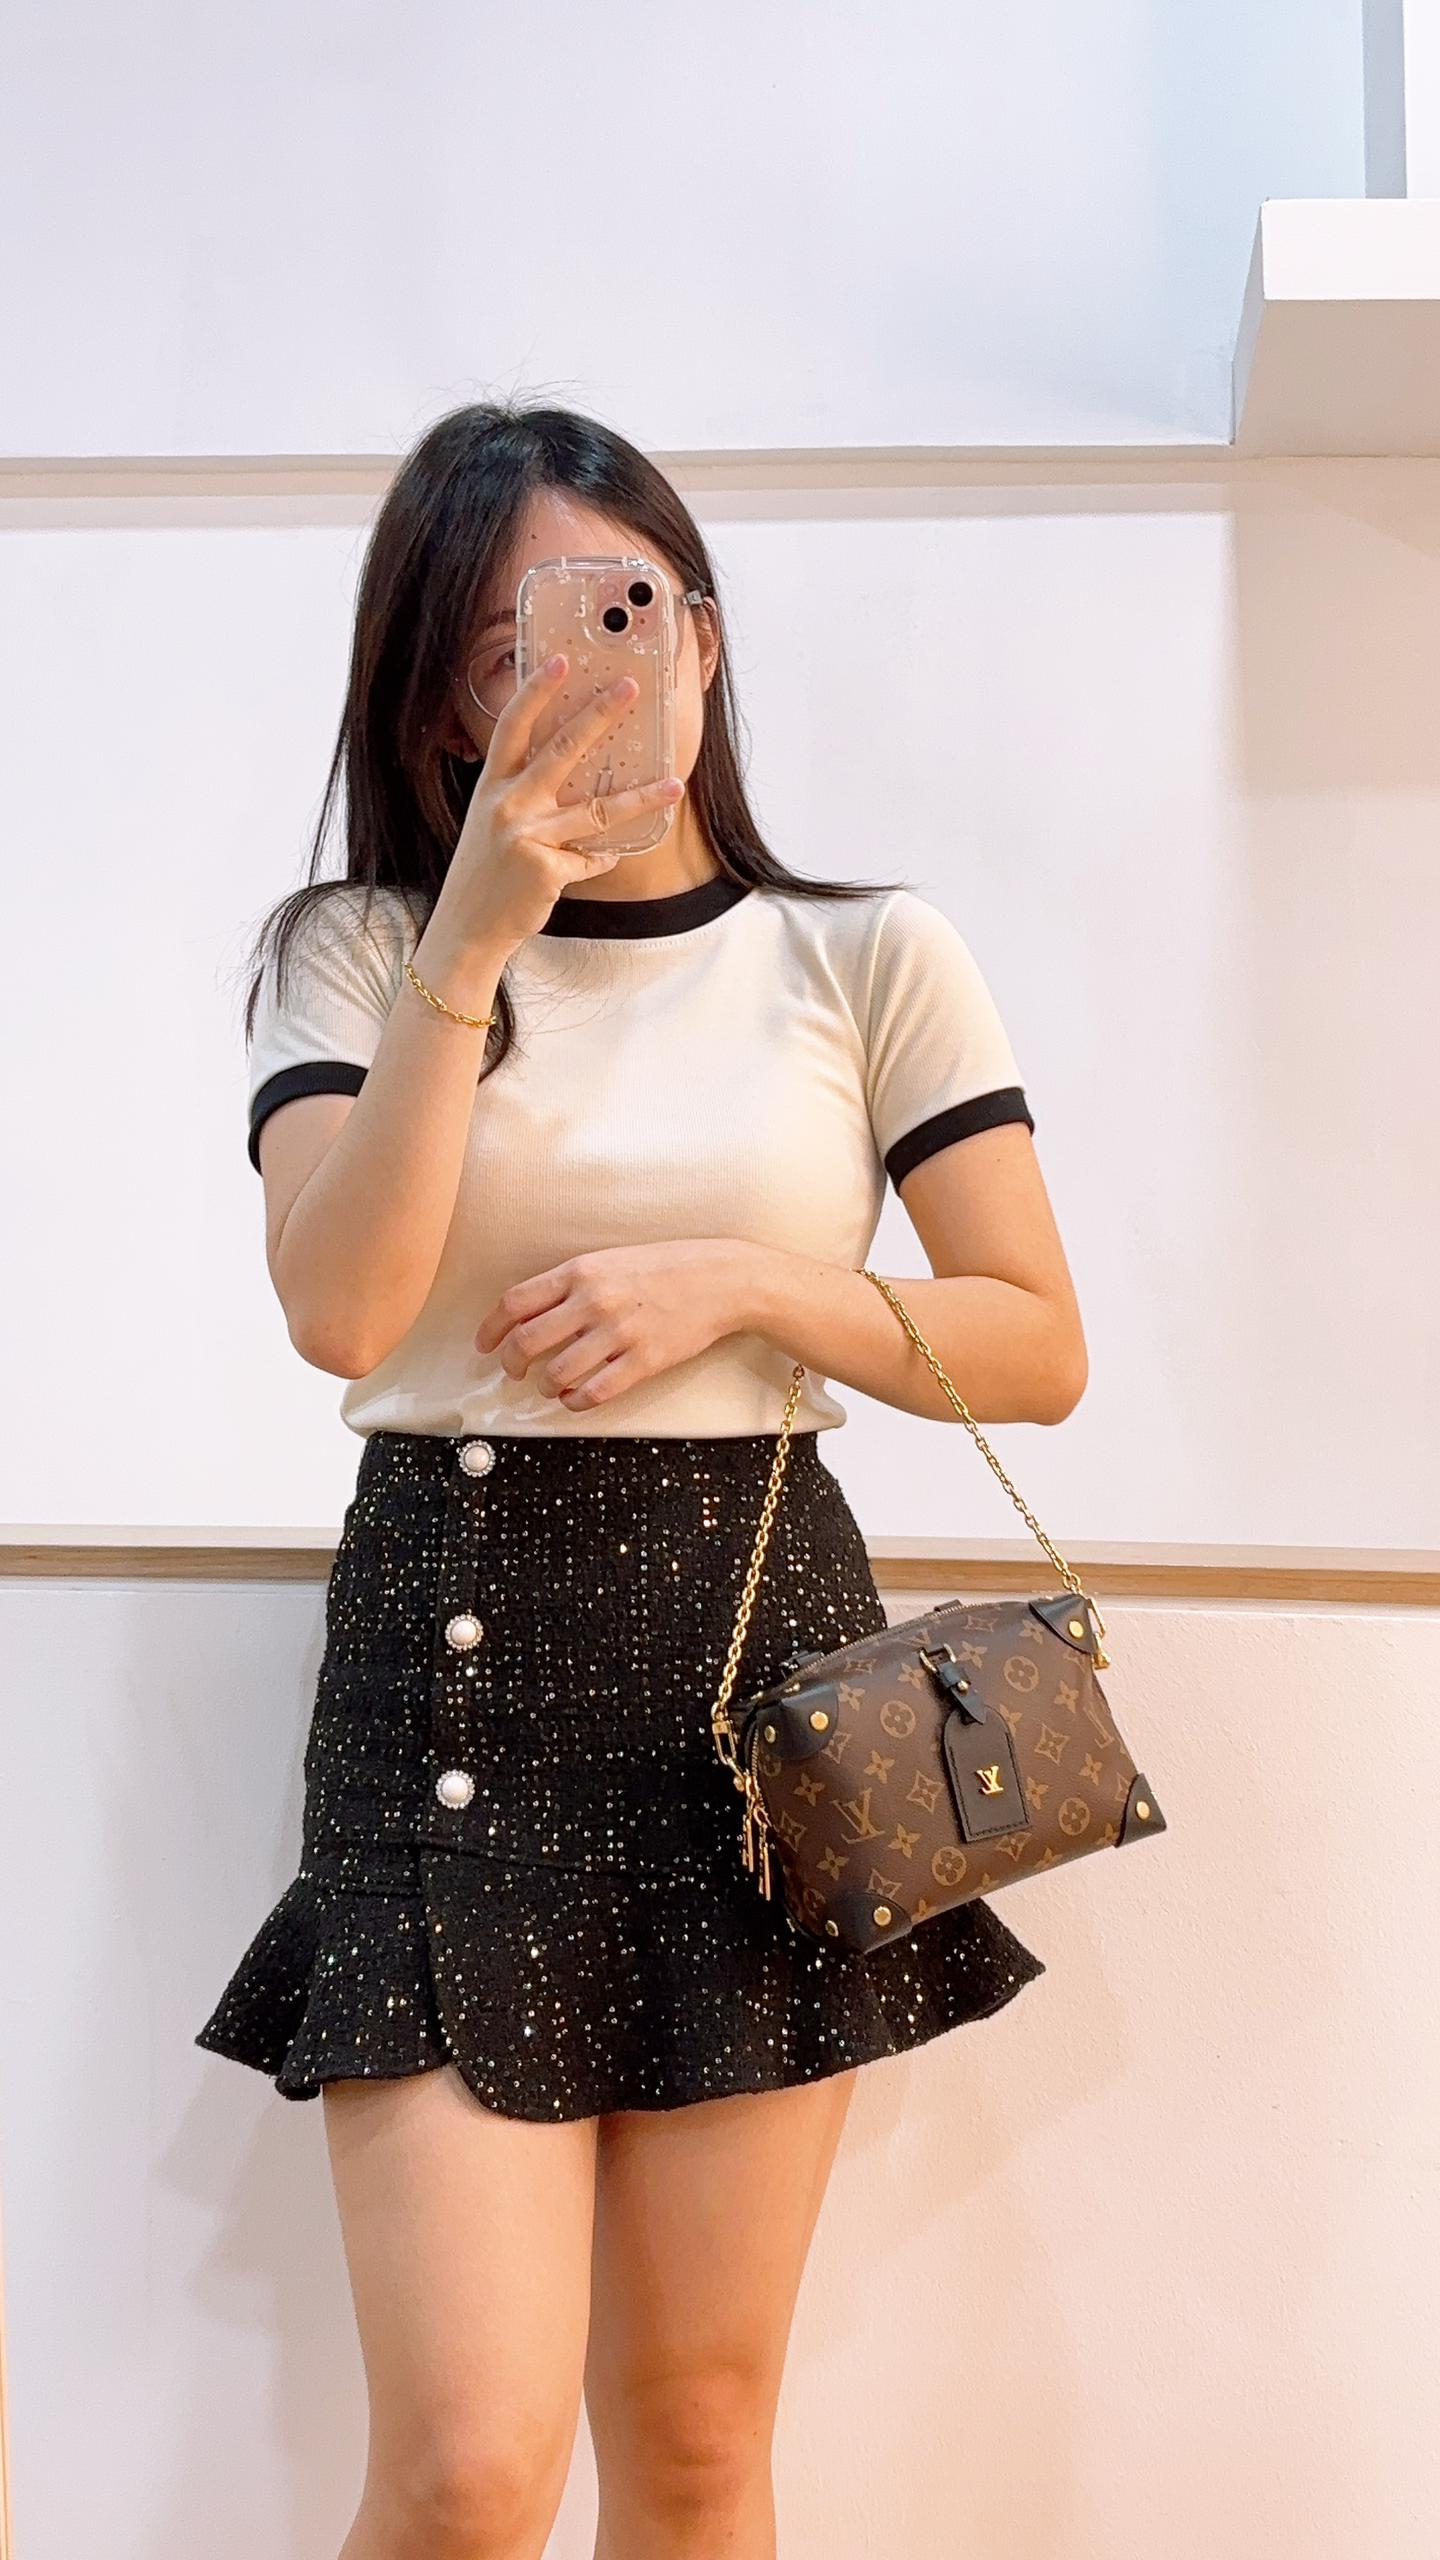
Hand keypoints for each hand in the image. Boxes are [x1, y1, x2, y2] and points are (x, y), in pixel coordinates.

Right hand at [434, 654, 685, 957]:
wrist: (467, 926)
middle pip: (561, 750)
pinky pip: (592, 858)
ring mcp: (526, 837)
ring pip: (597, 810)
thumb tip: (575, 769)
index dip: (536, 691)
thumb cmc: (486, 871)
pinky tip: (606, 857)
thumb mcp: (493, 822)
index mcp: (492, 786)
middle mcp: (507, 804)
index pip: (514, 727)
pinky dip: (602, 858)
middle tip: (629, 689)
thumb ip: (524, 794)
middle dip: (598, 716)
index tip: (561, 661)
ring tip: (674, 786)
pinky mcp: (546, 870)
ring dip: (641, 799)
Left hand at [474, 1240, 755, 1411]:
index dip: (491, 1329)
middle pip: (527, 1342)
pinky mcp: (643, 1360)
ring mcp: (619, 1332)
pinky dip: (575, 1402)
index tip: (485, 1345)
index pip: (515, 1302)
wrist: (721, 1279)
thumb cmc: (665, 1267)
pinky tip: (575, 1399)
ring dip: (544, 1386)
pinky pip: (593, 1393)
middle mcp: (594, 1300)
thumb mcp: (609, 1261)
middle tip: (514, 1372)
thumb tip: (529, 1313)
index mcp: (580, 1270)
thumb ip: (570, 1284)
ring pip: (557, 1373)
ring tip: (550, 1386)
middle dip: (511, 1364)